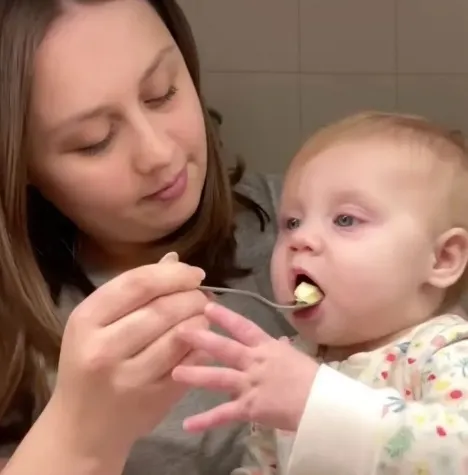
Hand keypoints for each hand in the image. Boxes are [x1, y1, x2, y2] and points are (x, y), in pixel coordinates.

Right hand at [49, 252, 208, 457]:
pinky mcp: (153, 399)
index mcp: (86, 320)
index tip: (194, 273)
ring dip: (202, 318)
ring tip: (204, 314)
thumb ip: (133, 290)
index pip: (139, 283)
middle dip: (193, 296)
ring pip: (182, 334)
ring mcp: (129, 377)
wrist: (82, 428)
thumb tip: (174, 260)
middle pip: (164, 308)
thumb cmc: (89, 365)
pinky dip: (203, 345)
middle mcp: (103, 348)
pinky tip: (202, 339)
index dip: (174, 274)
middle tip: (202, 295)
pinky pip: (191, 362)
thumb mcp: (97, 323)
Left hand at [171, 303, 318, 432]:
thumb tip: (279, 342)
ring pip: (220, 378)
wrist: (322, 404)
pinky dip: (206, 421)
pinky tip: (188, 425)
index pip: (244, 327)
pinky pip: (225, 415)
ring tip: (175, 373)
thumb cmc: (313, 378)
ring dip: (197, 375)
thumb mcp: (296, 357)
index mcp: (267, 347)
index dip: (225, 316)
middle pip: (225, 348)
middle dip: (202, 339)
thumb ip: (282, 349)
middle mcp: (255, 362)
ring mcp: (251, 384)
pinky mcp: (250, 408)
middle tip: (180, 331)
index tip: (206, 307)